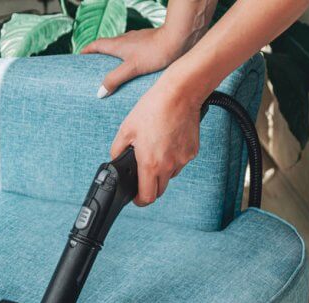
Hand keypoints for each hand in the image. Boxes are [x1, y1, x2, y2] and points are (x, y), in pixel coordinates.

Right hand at [82, 27, 188, 97]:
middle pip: (107, 47)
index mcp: (117, 44)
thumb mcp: (132, 68)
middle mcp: (125, 40)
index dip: (86, 51)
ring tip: (114, 73)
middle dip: (99, 57)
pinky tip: (136, 70)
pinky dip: (129, 60)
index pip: (95, 45)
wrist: (178, 39)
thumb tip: (99, 92)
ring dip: (115, 59)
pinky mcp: (148, 45)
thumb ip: (115, 79)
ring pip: (121, 49)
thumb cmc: (155, 51)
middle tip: (94, 70)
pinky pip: (133, 52)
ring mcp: (137, 41)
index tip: (79, 58)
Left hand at [110, 77, 201, 204]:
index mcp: (150, 163)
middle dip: (150, 186)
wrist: (179, 94)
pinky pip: (180, 162)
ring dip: (162, 171)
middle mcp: (168, 166)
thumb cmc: (153, 109)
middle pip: (159, 190)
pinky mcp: (192, 152)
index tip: (136, 198)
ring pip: (170, 175)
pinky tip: (168, 141)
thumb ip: (117, 149)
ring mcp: (182, 160)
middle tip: (143, 173)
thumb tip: (116, 159)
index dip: (139, 201)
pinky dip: (173, 157)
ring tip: (156, 149)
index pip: (147, 197)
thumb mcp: (126, 128)